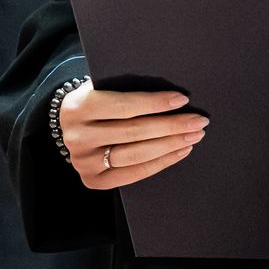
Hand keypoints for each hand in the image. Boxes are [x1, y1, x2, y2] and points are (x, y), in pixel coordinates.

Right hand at [56, 84, 208, 191]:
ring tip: (193, 136)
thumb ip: (124, 89)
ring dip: (170, 145)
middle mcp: (78, 137)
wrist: (70, 126)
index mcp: (79, 107)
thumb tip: (169, 96)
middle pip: (134, 132)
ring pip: (135, 155)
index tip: (182, 99)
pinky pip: (133, 174)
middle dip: (171, 126)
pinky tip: (179, 151)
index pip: (124, 106)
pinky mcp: (93, 180)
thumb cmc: (94, 102)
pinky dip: (160, 162)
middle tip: (198, 121)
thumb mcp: (100, 87)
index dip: (155, 103)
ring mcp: (84, 162)